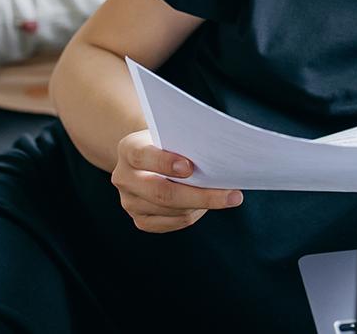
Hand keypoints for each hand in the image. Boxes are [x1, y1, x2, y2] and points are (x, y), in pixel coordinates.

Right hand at [112, 130, 243, 232]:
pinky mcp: (140, 220)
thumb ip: (186, 143)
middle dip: (201, 195)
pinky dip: (194, 214)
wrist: (147, 157)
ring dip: (202, 205)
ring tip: (226, 196)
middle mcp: (123, 177)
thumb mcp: (171, 134)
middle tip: (233, 196)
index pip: (143, 156)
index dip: (165, 163)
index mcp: (128, 149)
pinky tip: (206, 204)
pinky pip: (174, 222)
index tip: (190, 167)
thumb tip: (220, 159)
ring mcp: (130, 202)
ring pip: (172, 210)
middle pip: (161, 192)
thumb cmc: (167, 141)